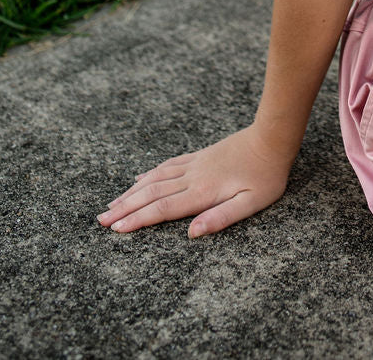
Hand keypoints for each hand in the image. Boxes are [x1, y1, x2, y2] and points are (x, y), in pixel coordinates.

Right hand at [97, 123, 292, 238]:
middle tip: (101, 220)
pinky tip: (140, 179)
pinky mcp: (200, 156)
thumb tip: (191, 234)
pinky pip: (168, 165)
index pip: (163, 209)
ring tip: (112, 203)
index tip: (115, 229)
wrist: (272, 137)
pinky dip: (150, 174)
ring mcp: (195, 165)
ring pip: (155, 179)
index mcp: (203, 192)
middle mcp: (193, 177)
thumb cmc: (266, 176)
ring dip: (132, 192)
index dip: (138, 219)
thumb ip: (221, 218)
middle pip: (152, 194)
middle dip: (125, 208)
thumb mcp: (251, 204)